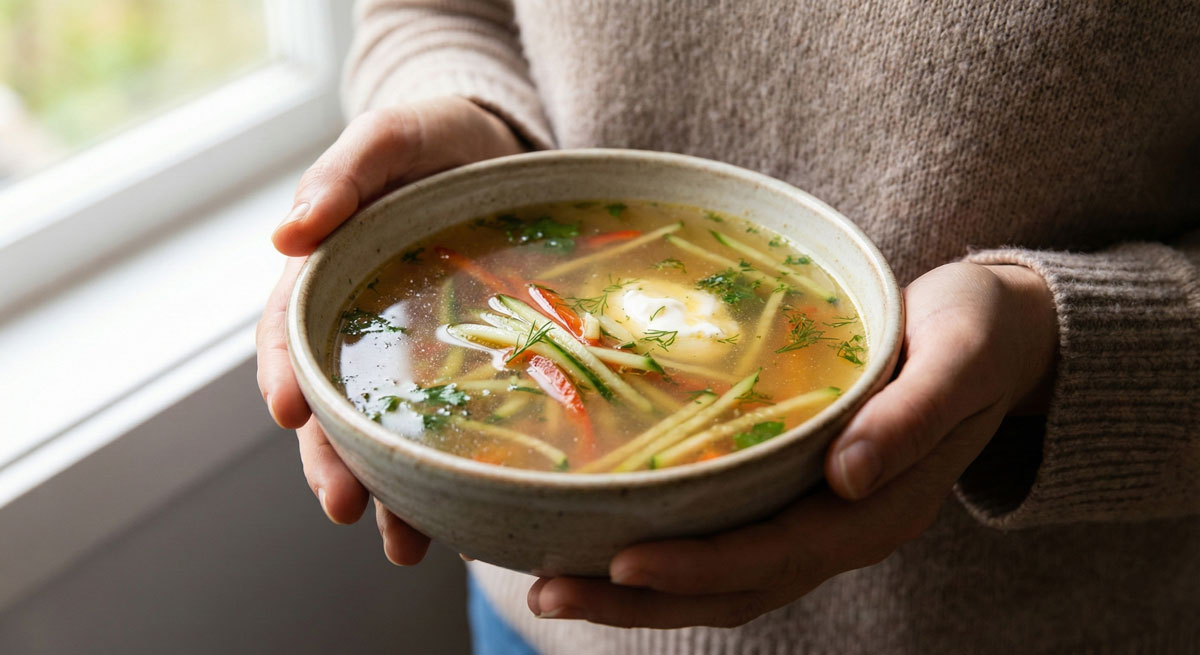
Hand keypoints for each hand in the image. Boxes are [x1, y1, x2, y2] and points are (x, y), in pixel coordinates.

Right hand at [255, 97, 526, 563]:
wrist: (503, 150)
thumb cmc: (437, 139)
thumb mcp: (391, 139)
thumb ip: (342, 176)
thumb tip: (286, 233)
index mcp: (329, 276)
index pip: (291, 333)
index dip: (285, 373)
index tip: (291, 412)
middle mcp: (361, 327)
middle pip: (334, 405)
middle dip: (333, 460)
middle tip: (345, 506)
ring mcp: (412, 355)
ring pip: (386, 434)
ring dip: (387, 491)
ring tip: (403, 545)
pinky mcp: (465, 369)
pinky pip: (447, 428)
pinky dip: (444, 477)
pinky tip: (457, 520)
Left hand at [526, 262, 1057, 627]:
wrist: (999, 334)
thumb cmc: (978, 333)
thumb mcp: (959, 357)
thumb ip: (913, 415)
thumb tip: (849, 478)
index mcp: (886, 506)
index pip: (780, 553)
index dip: (701, 565)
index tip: (623, 562)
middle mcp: (847, 529)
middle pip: (735, 587)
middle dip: (641, 600)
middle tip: (546, 592)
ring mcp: (822, 520)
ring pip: (724, 580)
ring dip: (640, 594)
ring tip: (552, 584)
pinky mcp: (801, 498)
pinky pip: (728, 543)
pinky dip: (667, 555)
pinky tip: (604, 541)